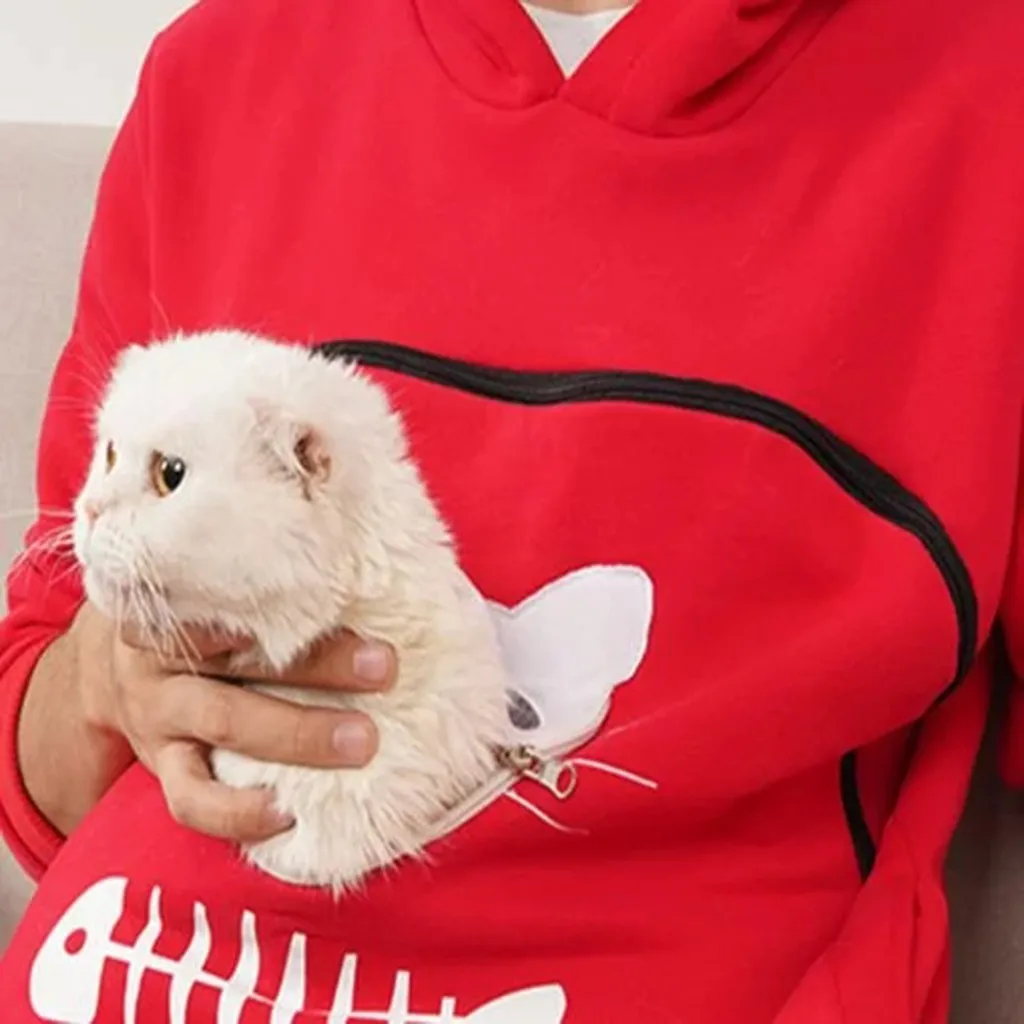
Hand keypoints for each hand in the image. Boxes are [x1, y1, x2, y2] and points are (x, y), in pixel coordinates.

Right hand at [76, 603, 395, 843]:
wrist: (112, 673)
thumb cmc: (201, 625)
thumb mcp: (217, 598)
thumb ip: (274, 596)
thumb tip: (371, 576)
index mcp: (182, 602)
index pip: (230, 591)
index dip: (281, 597)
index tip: (342, 592)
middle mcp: (164, 655)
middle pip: (240, 658)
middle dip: (318, 665)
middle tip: (384, 668)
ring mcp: (159, 714)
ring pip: (224, 722)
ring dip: (298, 735)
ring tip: (361, 742)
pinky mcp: (161, 766)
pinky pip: (191, 799)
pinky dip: (238, 812)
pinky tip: (289, 814)